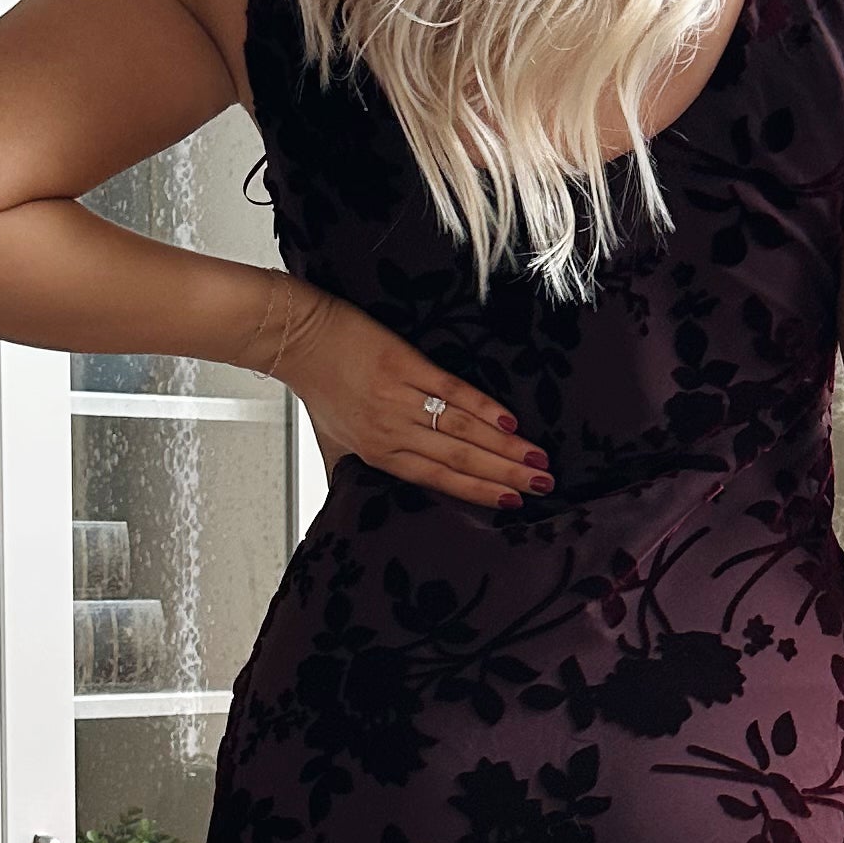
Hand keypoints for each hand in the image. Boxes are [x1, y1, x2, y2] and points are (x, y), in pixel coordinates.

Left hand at [255, 283, 549, 511]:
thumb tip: (361, 500)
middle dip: (505, 475)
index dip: (478, 493)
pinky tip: (508, 420)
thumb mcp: (333, 441)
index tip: (514, 504)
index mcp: (378, 454)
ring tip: (537, 459)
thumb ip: (355, 471)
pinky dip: (481, 407)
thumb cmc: (318, 387)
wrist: (298, 338)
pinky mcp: (403, 365)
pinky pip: (449, 391)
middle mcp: (391, 432)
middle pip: (457, 460)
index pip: (436, 481)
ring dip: (504, 447)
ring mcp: (398, 399)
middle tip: (544, 485)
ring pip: (459, 431)